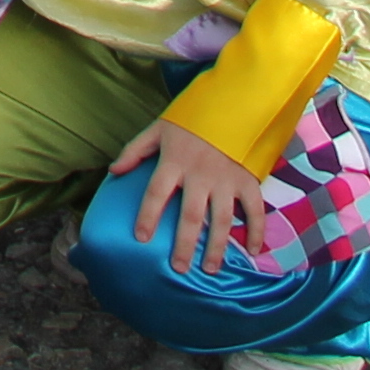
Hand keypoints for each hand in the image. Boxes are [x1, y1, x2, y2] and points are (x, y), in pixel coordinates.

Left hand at [103, 116, 283, 274]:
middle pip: (190, 216)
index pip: (156, 193)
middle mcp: (200, 174)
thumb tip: (113, 171)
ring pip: (221, 220)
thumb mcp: (159, 128)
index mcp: (175, 161)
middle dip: (184, 245)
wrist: (233, 100)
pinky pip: (255, 210)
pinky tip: (252, 251)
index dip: (147, 216)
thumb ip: (135, 150)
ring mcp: (226, 179)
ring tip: (209, 269)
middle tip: (179, 268)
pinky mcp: (248, 179)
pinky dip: (256, 231)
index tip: (141, 238)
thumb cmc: (191, 118)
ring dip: (216, 247)